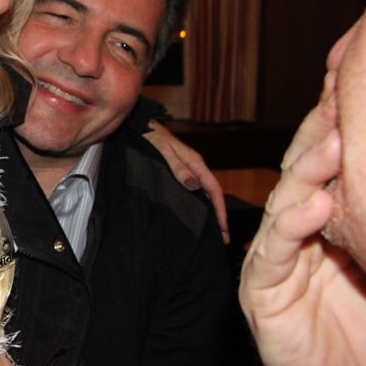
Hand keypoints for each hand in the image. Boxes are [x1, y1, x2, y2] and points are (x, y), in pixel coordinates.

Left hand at [145, 122, 228, 242]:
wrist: (142, 128)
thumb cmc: (153, 138)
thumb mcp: (163, 152)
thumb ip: (178, 168)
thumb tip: (194, 185)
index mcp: (195, 163)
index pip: (214, 189)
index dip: (220, 210)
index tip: (223, 228)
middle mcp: (195, 168)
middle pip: (212, 194)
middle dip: (218, 216)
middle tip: (222, 238)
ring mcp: (188, 170)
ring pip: (204, 194)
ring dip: (209, 212)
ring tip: (212, 231)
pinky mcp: (180, 173)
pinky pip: (195, 192)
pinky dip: (199, 205)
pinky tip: (197, 215)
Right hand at [238, 69, 365, 365]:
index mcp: (331, 212)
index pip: (335, 155)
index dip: (344, 118)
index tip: (365, 80)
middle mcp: (301, 223)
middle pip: (307, 165)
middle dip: (325, 128)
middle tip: (344, 90)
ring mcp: (279, 253)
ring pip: (288, 197)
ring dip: (309, 169)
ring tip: (335, 143)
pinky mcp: (262, 288)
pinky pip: (275, 252)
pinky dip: (293, 226)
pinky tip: (316, 206)